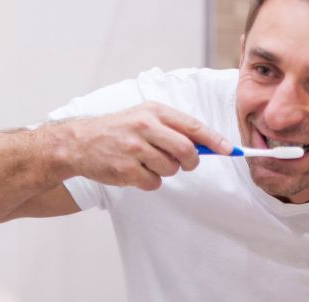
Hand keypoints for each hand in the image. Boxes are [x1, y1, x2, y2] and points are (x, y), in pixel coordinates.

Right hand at [62, 102, 231, 190]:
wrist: (79, 143)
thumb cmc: (118, 130)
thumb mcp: (144, 117)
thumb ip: (172, 128)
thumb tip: (207, 145)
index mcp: (153, 111)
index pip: (192, 126)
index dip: (214, 140)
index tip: (229, 150)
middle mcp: (144, 127)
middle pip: (186, 150)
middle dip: (191, 161)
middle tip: (184, 163)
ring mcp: (134, 149)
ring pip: (171, 169)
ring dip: (165, 171)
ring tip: (147, 162)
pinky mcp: (125, 170)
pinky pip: (154, 183)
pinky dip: (149, 181)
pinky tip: (135, 171)